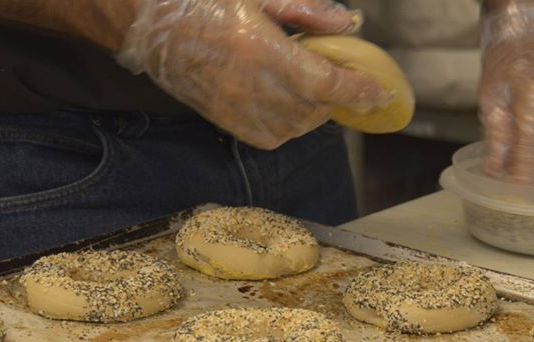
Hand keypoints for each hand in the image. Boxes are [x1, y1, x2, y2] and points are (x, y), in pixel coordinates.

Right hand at [117, 0, 390, 148]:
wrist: (152, 26)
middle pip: (317, 107)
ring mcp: (239, 110)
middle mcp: (253, 87)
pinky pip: (275, 137)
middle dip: (336, 95)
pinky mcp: (229, 124)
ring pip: (299, 126)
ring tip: (307, 84)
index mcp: (263, 50)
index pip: (326, 83)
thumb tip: (348, 22)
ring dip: (314, 110)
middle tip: (338, 74)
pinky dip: (291, 124)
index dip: (359, 91)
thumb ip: (306, 10)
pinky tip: (286, 101)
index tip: (381, 93)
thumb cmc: (205, 2)